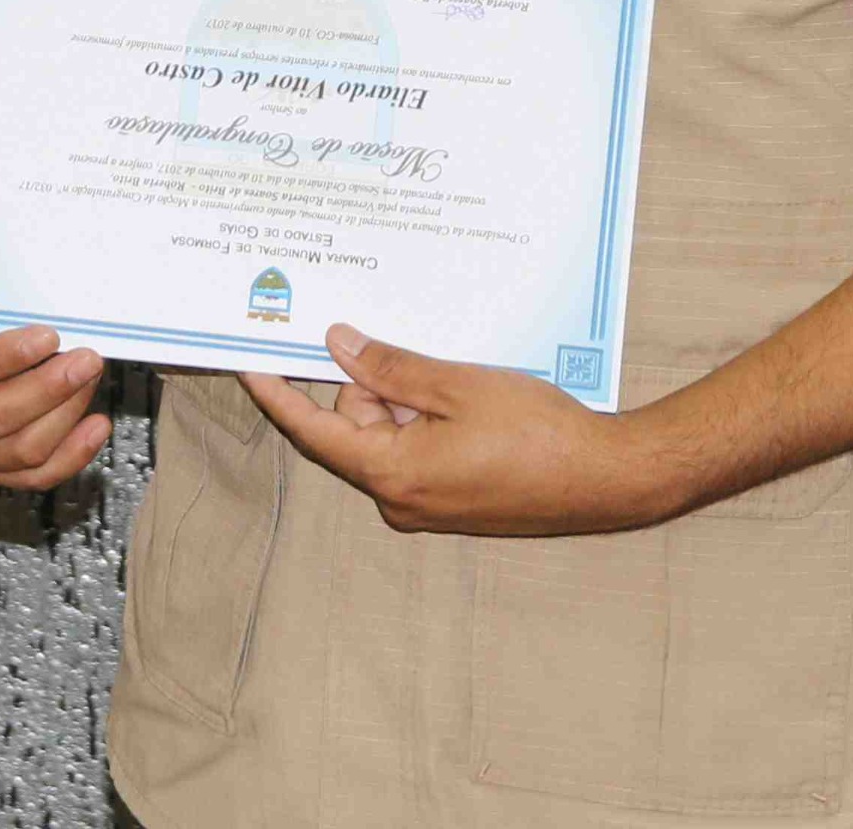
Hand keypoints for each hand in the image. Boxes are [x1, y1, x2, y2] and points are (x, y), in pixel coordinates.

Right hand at [0, 275, 112, 488]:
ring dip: (64, 415)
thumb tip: (27, 268)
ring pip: (19, 450)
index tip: (47, 337)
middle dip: (48, 388)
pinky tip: (96, 426)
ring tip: (90, 378)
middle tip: (86, 358)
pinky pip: (32, 476)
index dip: (2, 357)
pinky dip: (71, 454)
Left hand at [239, 324, 687, 536]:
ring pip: (389, 434)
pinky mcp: (451, 503)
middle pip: (356, 424)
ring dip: (411, 401)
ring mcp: (426, 506)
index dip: (275, 393)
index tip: (243, 361)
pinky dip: (429, 420)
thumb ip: (390, 368)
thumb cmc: (538, 433)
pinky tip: (468, 401)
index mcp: (391, 474)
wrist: (608, 479)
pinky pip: (418, 450)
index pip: (311, 429)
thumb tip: (337, 345)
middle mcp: (399, 500)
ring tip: (462, 384)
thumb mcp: (457, 386)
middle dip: (377, 385)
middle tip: (424, 360)